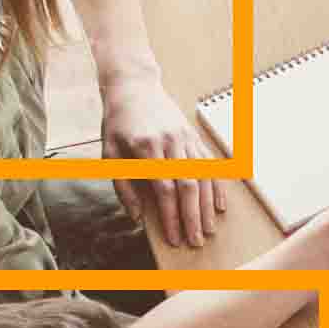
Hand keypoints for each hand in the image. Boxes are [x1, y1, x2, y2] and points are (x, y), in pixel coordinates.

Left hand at [102, 81, 223, 250]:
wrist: (134, 85)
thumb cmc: (119, 122)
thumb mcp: (110, 152)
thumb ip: (123, 186)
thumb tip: (138, 216)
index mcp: (146, 147)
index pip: (163, 190)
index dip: (171, 217)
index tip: (174, 238)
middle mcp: (170, 142)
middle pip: (187, 186)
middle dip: (193, 217)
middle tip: (196, 241)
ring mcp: (186, 138)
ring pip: (202, 177)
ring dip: (206, 206)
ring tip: (208, 229)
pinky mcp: (194, 136)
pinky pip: (210, 164)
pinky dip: (216, 186)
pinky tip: (218, 206)